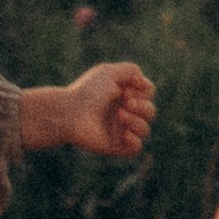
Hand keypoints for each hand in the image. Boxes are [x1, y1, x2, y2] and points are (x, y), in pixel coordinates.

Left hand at [36, 60, 156, 158]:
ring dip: (137, 120)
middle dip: (142, 106)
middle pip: (150, 111)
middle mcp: (123, 112)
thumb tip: (145, 85)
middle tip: (124, 101)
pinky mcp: (115, 145)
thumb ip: (131, 71)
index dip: (143, 90)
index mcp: (122, 95)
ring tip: (119, 114)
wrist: (69, 112)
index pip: (148, 94)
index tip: (126, 88)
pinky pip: (136, 147)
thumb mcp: (109, 72)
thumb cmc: (87, 91)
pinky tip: (123, 132)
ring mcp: (119, 130)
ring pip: (145, 130)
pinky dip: (134, 140)